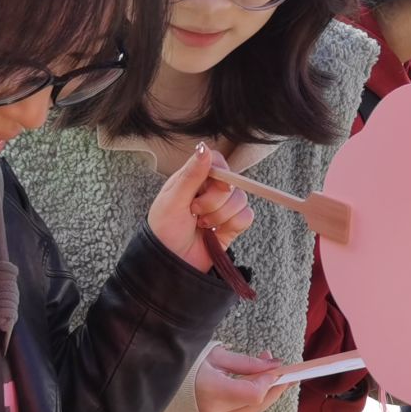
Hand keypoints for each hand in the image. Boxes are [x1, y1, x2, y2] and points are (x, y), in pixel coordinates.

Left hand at [149, 146, 254, 274]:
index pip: (218, 161)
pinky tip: (215, 233)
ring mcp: (222, 208)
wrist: (170, 265)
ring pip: (241, 200)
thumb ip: (191, 174)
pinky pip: (247, 217)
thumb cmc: (163, 231)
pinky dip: (232, 225)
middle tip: (194, 213)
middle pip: (232, 183)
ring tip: (202, 226)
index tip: (210, 187)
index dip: (219, 173)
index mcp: (193, 178)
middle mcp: (210, 190)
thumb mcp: (172, 200)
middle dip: (213, 202)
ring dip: (220, 216)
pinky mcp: (232, 226)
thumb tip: (204, 146)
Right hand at [195, 348, 289, 411]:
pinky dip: (253, 402)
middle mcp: (214, 411)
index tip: (277, 367)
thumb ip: (246, 362)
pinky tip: (259, 387)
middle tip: (288, 374)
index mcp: (212, 391)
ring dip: (267, 395)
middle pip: (257, 405)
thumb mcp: (216, 356)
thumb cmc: (188, 364)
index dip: (269, 381)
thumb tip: (273, 364)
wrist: (162, 380)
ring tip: (274, 377)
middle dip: (276, 389)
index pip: (253, 393)